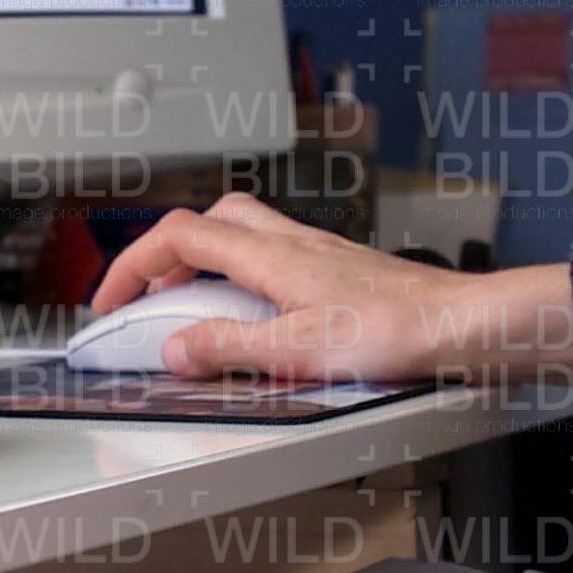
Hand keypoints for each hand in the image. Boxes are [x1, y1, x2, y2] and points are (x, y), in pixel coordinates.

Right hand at [92, 195, 572, 383]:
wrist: (463, 324)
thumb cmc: (399, 330)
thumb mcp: (298, 350)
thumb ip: (229, 347)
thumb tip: (174, 347)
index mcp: (269, 255)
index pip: (177, 235)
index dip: (131, 265)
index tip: (110, 302)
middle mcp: (289, 242)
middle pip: (204, 222)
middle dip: (163, 257)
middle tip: (146, 299)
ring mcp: (314, 252)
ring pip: (238, 234)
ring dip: (201, 264)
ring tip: (191, 309)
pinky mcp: (336, 270)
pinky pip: (269, 256)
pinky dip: (241, 277)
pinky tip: (253, 314)